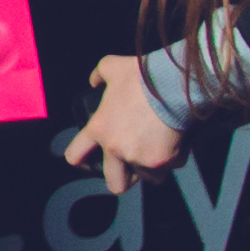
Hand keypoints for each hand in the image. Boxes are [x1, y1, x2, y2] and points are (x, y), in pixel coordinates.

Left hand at [56, 50, 181, 196]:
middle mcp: (115, 148)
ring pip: (145, 177)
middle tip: (132, 167)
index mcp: (99, 129)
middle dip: (123, 179)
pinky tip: (174, 144)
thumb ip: (99, 75)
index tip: (91, 162)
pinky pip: (167, 169)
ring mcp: (138, 158)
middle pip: (114, 183)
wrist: (173, 85)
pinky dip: (171, 160)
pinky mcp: (161, 162)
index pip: (75, 156)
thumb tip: (94, 81)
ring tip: (157, 150)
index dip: (82, 162)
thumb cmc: (141, 77)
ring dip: (150, 168)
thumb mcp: (112, 66)